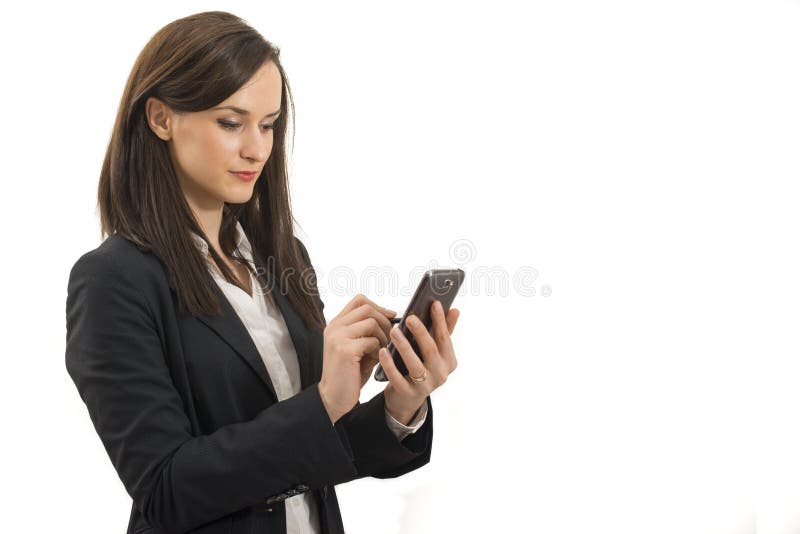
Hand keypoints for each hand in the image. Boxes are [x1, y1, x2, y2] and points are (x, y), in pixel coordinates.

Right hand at [318, 294, 395, 423]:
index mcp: (336, 324)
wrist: (334, 396)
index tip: (390, 316)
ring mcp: (338, 337)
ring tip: (380, 351)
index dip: (378, 306)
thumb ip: (367, 330)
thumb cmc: (349, 373)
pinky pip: (372, 341)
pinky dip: (379, 350)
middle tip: (389, 337)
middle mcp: (334, 327)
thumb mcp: (357, 346)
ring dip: (383, 337)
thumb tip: (391, 316)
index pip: (359, 300)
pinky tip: (375, 360)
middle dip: (384, 321)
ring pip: (371, 323)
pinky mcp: (345, 350)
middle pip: (367, 309)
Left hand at [380, 300, 459, 424]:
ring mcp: (425, 386)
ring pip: (415, 364)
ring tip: (394, 331)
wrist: (407, 398)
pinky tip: (383, 351)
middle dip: (421, 332)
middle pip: (431, 350)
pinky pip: (398, 378)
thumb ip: (444, 332)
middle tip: (410, 317)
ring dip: (404, 346)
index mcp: (448, 361)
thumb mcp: (434, 351)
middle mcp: (440, 374)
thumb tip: (455, 310)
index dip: (440, 320)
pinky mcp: (408, 393)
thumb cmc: (421, 367)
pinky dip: (390, 364)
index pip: (445, 338)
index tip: (435, 304)